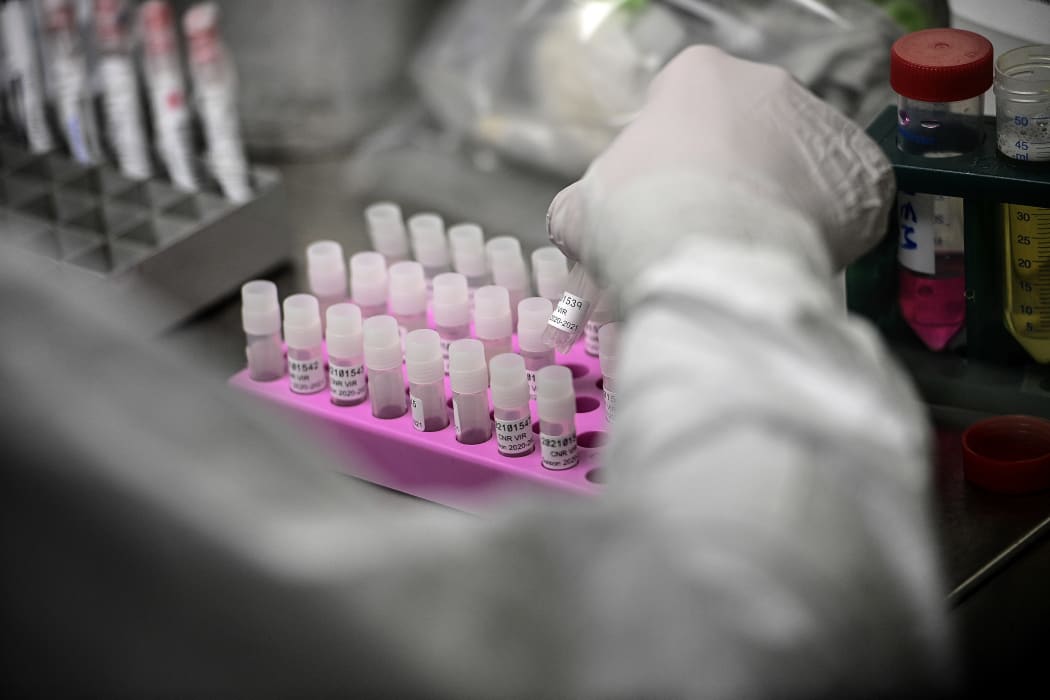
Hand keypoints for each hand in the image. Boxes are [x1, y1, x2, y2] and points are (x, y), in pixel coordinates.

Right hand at [546, 45, 893, 284]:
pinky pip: (844, 198)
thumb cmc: (637, 222)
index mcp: (698, 75)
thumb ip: (586, 205)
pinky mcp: (866, 174)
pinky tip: (792, 255)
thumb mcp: (583, 211)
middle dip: (733, 172)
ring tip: (752, 249)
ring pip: (799, 161)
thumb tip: (582, 222)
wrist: (709, 264)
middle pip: (749, 129)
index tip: (668, 199)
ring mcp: (823, 125)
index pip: (686, 104)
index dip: (674, 156)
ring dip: (779, 196)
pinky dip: (823, 225)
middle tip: (712, 226)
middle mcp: (769, 83)